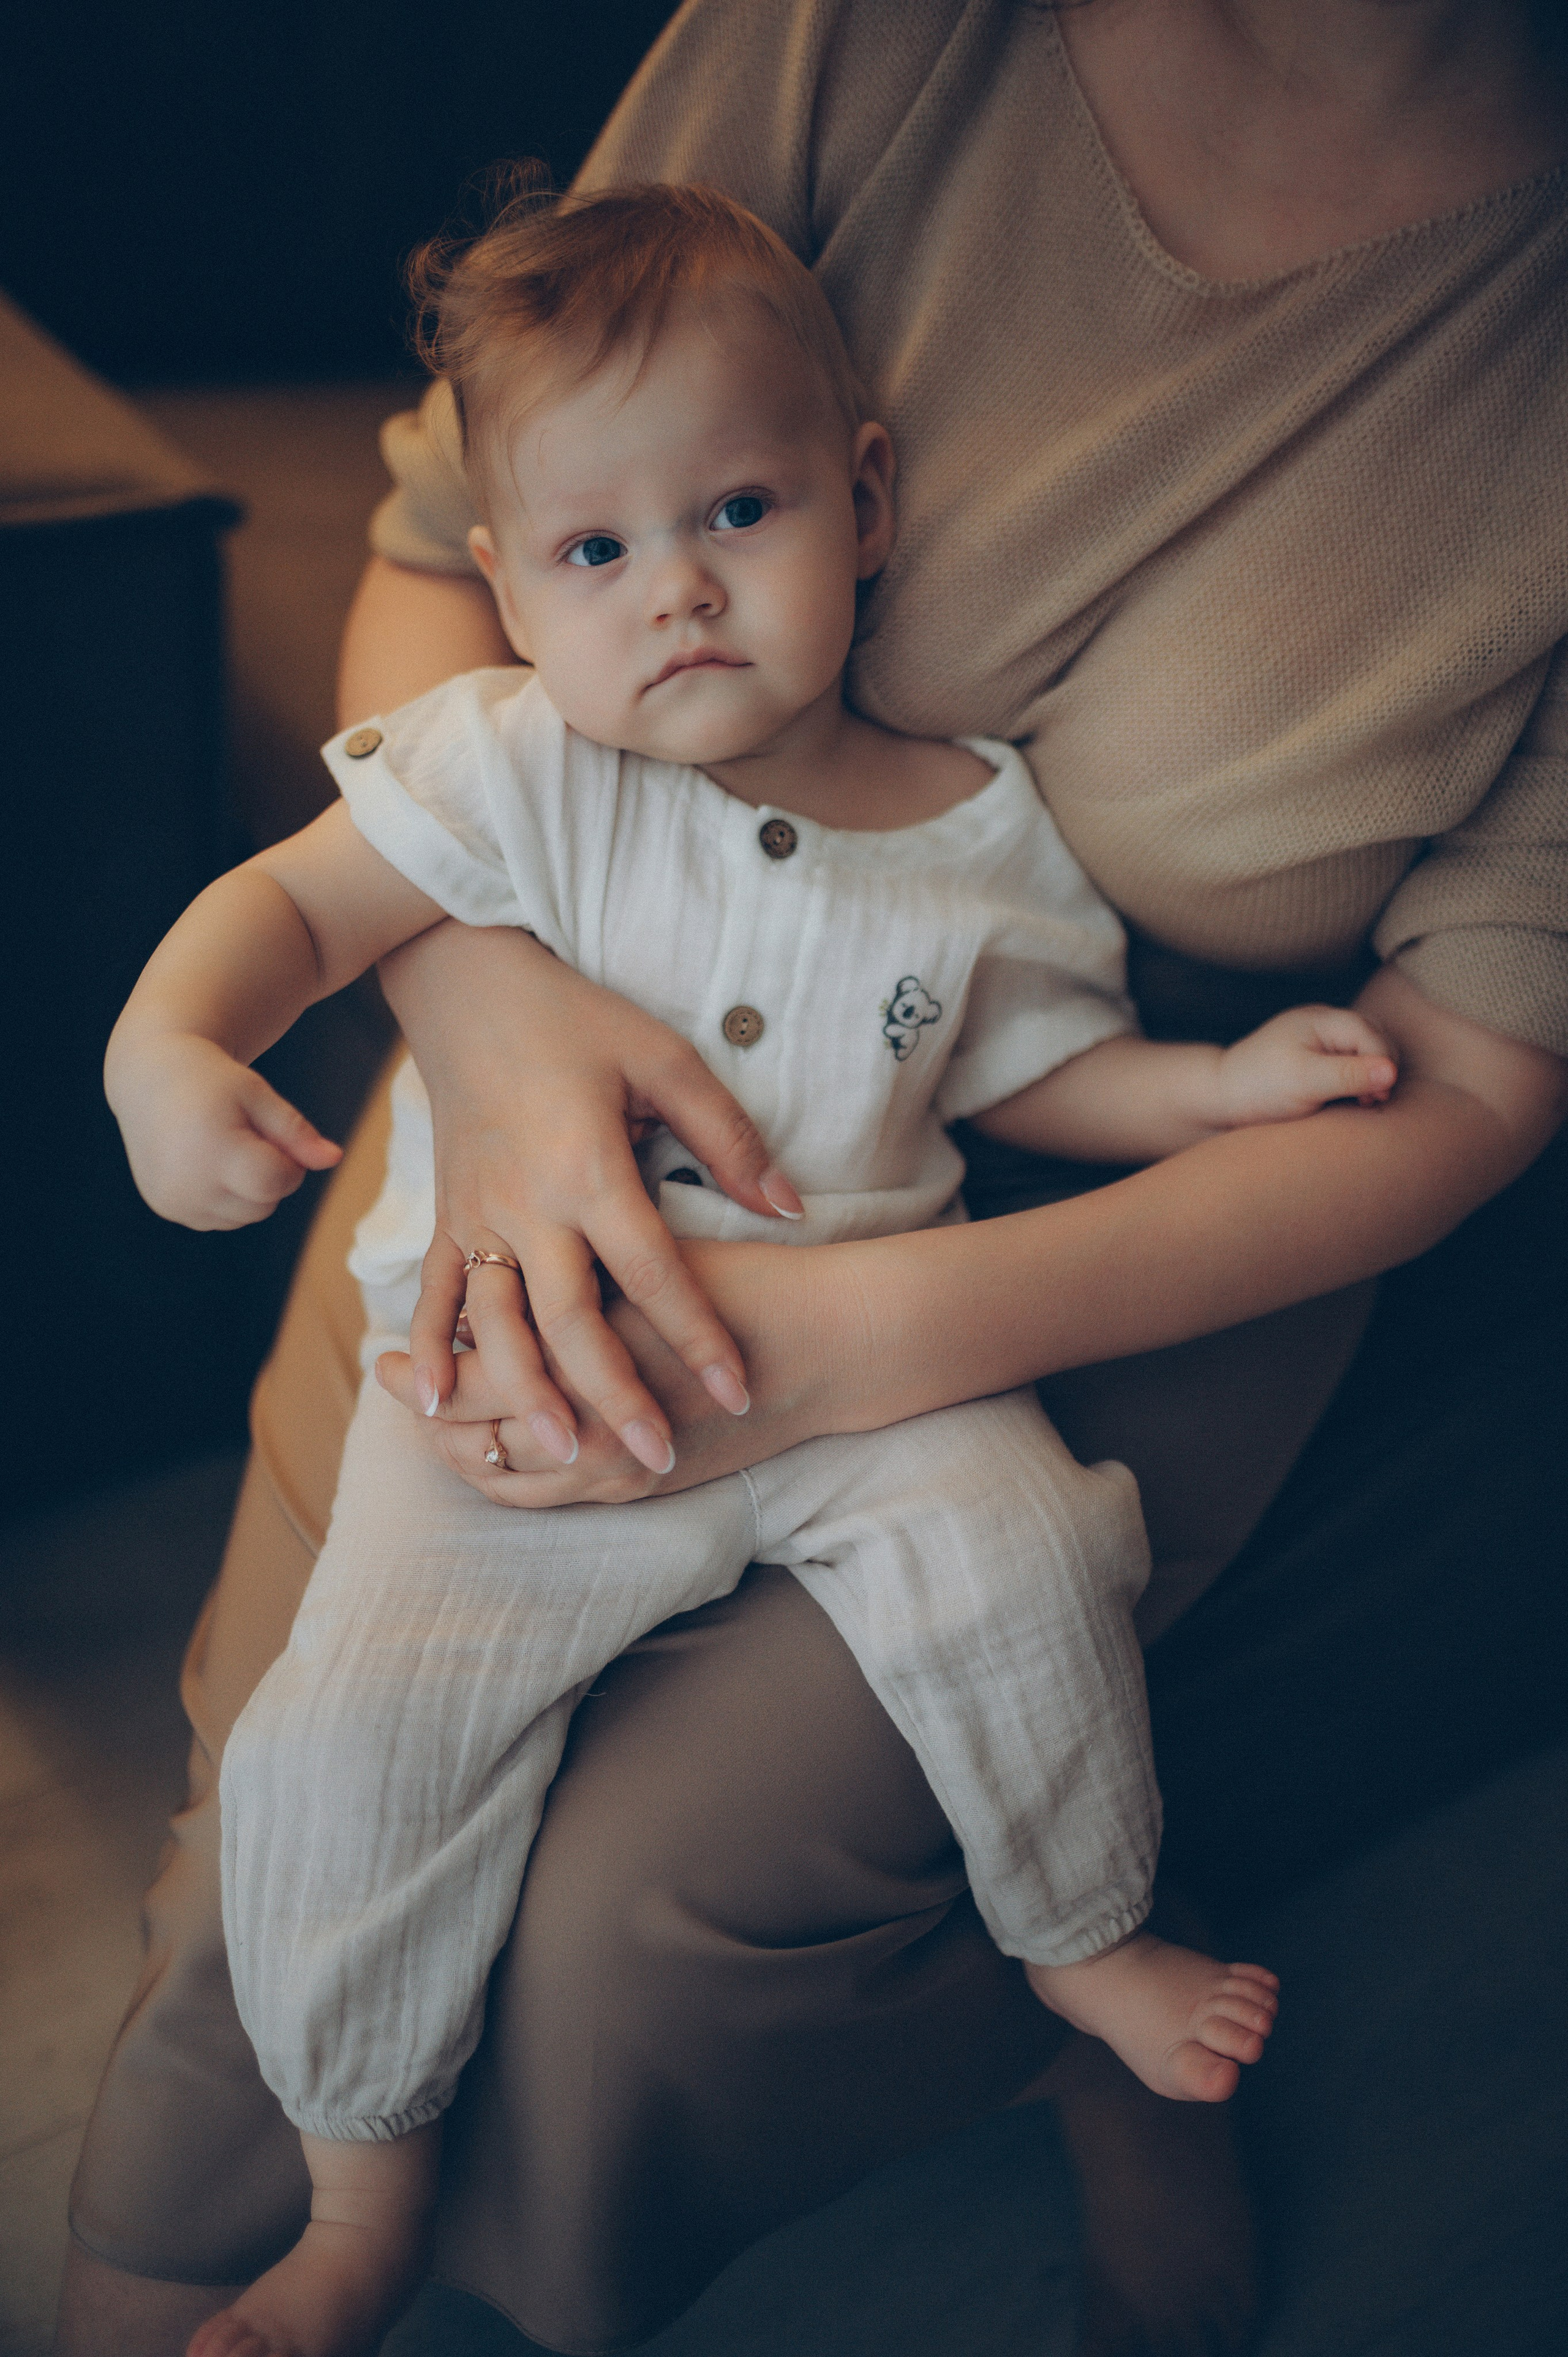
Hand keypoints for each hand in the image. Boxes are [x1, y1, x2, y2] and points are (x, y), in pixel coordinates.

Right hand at [106, 1032, 341, 1229]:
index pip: (277, 1182)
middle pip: (264, 1205)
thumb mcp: (258, 1094)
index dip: (289, 1162)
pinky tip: (207, 1162)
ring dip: (248, 1189)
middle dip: (269, 1175)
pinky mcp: (168, 1208)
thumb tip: (335, 1159)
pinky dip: (225, 1196)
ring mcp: (176, 1202)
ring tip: (223, 1146)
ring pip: (245, 1216)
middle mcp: (189, 1184)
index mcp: (213, 1150)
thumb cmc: (212, 1081)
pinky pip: (220, 1218)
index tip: (275, 1134)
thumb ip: (296, 1131)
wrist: (151, 1078)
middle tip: (247, 1135)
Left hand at [376, 1237, 834, 1504]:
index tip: (393, 1349)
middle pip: (469, 1437)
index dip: (421, 1367)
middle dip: (426, 1415)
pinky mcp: (639, 1487)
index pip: (468, 1378)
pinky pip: (548, 1498)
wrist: (824, 1346)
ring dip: (462, 1453)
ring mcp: (612, 1467)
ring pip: (502, 1478)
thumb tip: (492, 1276)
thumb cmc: (738, 1281)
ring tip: (440, 1421)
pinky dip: (510, 1475)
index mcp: (580, 1352)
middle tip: (398, 1385)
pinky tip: (503, 1444)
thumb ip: (567, 1272)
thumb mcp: (641, 1257)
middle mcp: (587, 1422)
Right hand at [379, 924, 803, 1474]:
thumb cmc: (577, 1021)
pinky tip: (442, 1403)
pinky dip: (435, 1350)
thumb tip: (790, 1208)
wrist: (467, 986)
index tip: (738, 1390)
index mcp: (590, 1168)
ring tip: (561, 1451)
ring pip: (499, 1325)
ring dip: (527, 1392)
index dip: (699, 1338)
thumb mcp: (664, 1060)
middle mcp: (528, 1203)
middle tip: (655, 1456)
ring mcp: (478, 1215)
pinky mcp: (446, 1216)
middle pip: (573, 1321)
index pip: (656, 1274)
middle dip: (615, 1396)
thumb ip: (729, 1138)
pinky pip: (437, 1294)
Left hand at [1216, 1005, 1397, 1127]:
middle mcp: (1323, 1025)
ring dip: (1372, 1076)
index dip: (1382, 1064)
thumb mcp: (1305, 1083)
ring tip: (1363, 1104)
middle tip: (1372, 1103)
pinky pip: (1352, 1065)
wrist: (1220, 1098)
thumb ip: (1348, 1075)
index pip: (1370, 1034)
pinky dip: (1358, 1082)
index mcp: (1320, 1020)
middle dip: (1382, 1068)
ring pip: (1366, 1053)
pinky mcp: (1318, 1060)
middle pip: (1374, 1039)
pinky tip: (1352, 1103)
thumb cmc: (1258, 1088)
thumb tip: (1393, 1072)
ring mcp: (1321, 1041)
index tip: (1377, 1098)